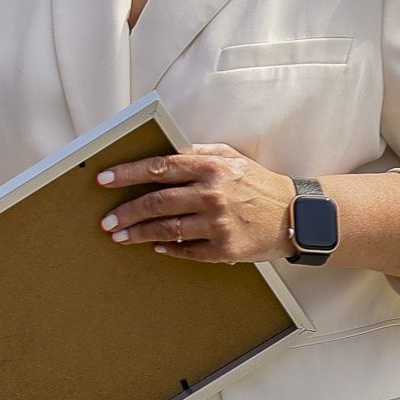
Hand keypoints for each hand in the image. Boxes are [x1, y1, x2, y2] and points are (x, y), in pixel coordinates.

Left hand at [95, 143, 293, 263]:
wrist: (295, 216)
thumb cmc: (258, 184)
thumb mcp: (231, 157)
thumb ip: (199, 151)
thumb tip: (167, 149)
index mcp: (210, 168)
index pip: (158, 167)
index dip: (127, 173)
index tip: (105, 178)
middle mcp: (211, 195)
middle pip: (156, 202)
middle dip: (126, 211)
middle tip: (106, 219)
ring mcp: (216, 224)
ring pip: (165, 229)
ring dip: (138, 233)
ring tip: (120, 236)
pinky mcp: (223, 249)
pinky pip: (185, 251)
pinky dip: (167, 249)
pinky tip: (154, 247)